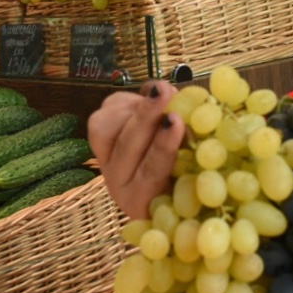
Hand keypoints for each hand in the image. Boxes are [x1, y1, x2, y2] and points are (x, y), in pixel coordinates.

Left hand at [87, 81, 185, 220]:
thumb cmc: (186, 184)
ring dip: (136, 105)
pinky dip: (126, 100)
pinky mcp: (98, 138)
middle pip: (126, 146)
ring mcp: (104, 160)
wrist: (160, 184)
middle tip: (165, 91)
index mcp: (143, 201)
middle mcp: (118, 183)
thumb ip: (193, 159)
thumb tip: (191, 123)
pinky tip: (147, 99)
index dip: (162, 146)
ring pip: (105, 128)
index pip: (150, 173)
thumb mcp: (194, 179)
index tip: (176, 122)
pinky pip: (104, 113)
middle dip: (146, 115)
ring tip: (163, 95)